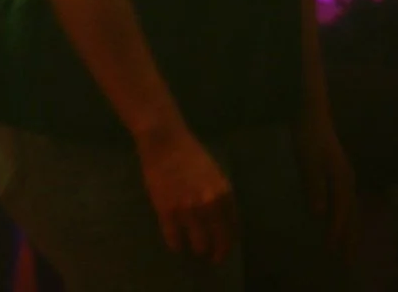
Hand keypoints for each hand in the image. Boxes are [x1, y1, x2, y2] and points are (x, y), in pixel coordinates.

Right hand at [136, 129, 236, 263]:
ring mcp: (188, 210)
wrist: (164, 141)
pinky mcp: (167, 211)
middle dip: (215, 253)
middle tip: (210, 256)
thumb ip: (220, 198)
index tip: (224, 250)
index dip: (228, 244)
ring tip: (192, 248)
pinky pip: (174, 238)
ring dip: (197, 249)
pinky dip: (176, 244)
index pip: (233, 230)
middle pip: (218, 242)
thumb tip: (221, 222)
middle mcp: (210, 206)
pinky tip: (176, 244)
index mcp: (225, 195)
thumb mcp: (215, 176)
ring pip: (198, 244)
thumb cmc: (190, 154)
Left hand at [297, 110, 356, 253]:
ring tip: (348, 248)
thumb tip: (319, 213)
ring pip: (351, 209)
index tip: (332, 251)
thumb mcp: (308, 160)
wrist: (312, 113)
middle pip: (352, 215)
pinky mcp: (339, 173)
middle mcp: (348, 180)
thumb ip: (314, 186)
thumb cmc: (307, 136)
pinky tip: (341, 222)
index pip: (341, 212)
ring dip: (350, 230)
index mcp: (342, 179)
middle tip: (348, 261)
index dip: (337, 232)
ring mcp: (346, 176)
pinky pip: (347, 201)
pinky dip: (347, 217)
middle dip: (350, 238)